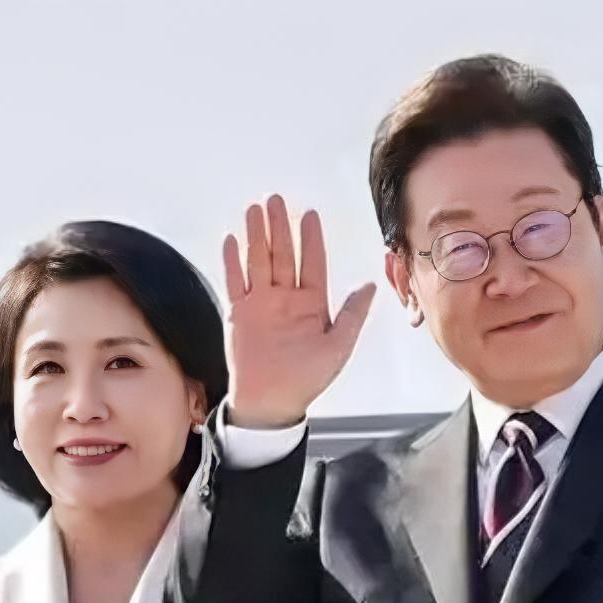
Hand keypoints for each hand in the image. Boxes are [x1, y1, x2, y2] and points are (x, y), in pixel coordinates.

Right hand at [223, 195, 375, 428]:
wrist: (272, 402)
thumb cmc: (307, 378)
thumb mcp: (338, 346)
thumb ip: (352, 314)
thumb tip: (370, 285)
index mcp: (312, 303)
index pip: (312, 262)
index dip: (310, 238)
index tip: (309, 215)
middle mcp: (286, 298)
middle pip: (283, 254)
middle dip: (280, 226)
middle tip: (276, 199)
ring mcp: (261, 303)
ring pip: (259, 261)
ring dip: (257, 236)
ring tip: (255, 210)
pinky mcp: (239, 313)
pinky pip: (235, 281)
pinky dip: (232, 261)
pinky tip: (232, 240)